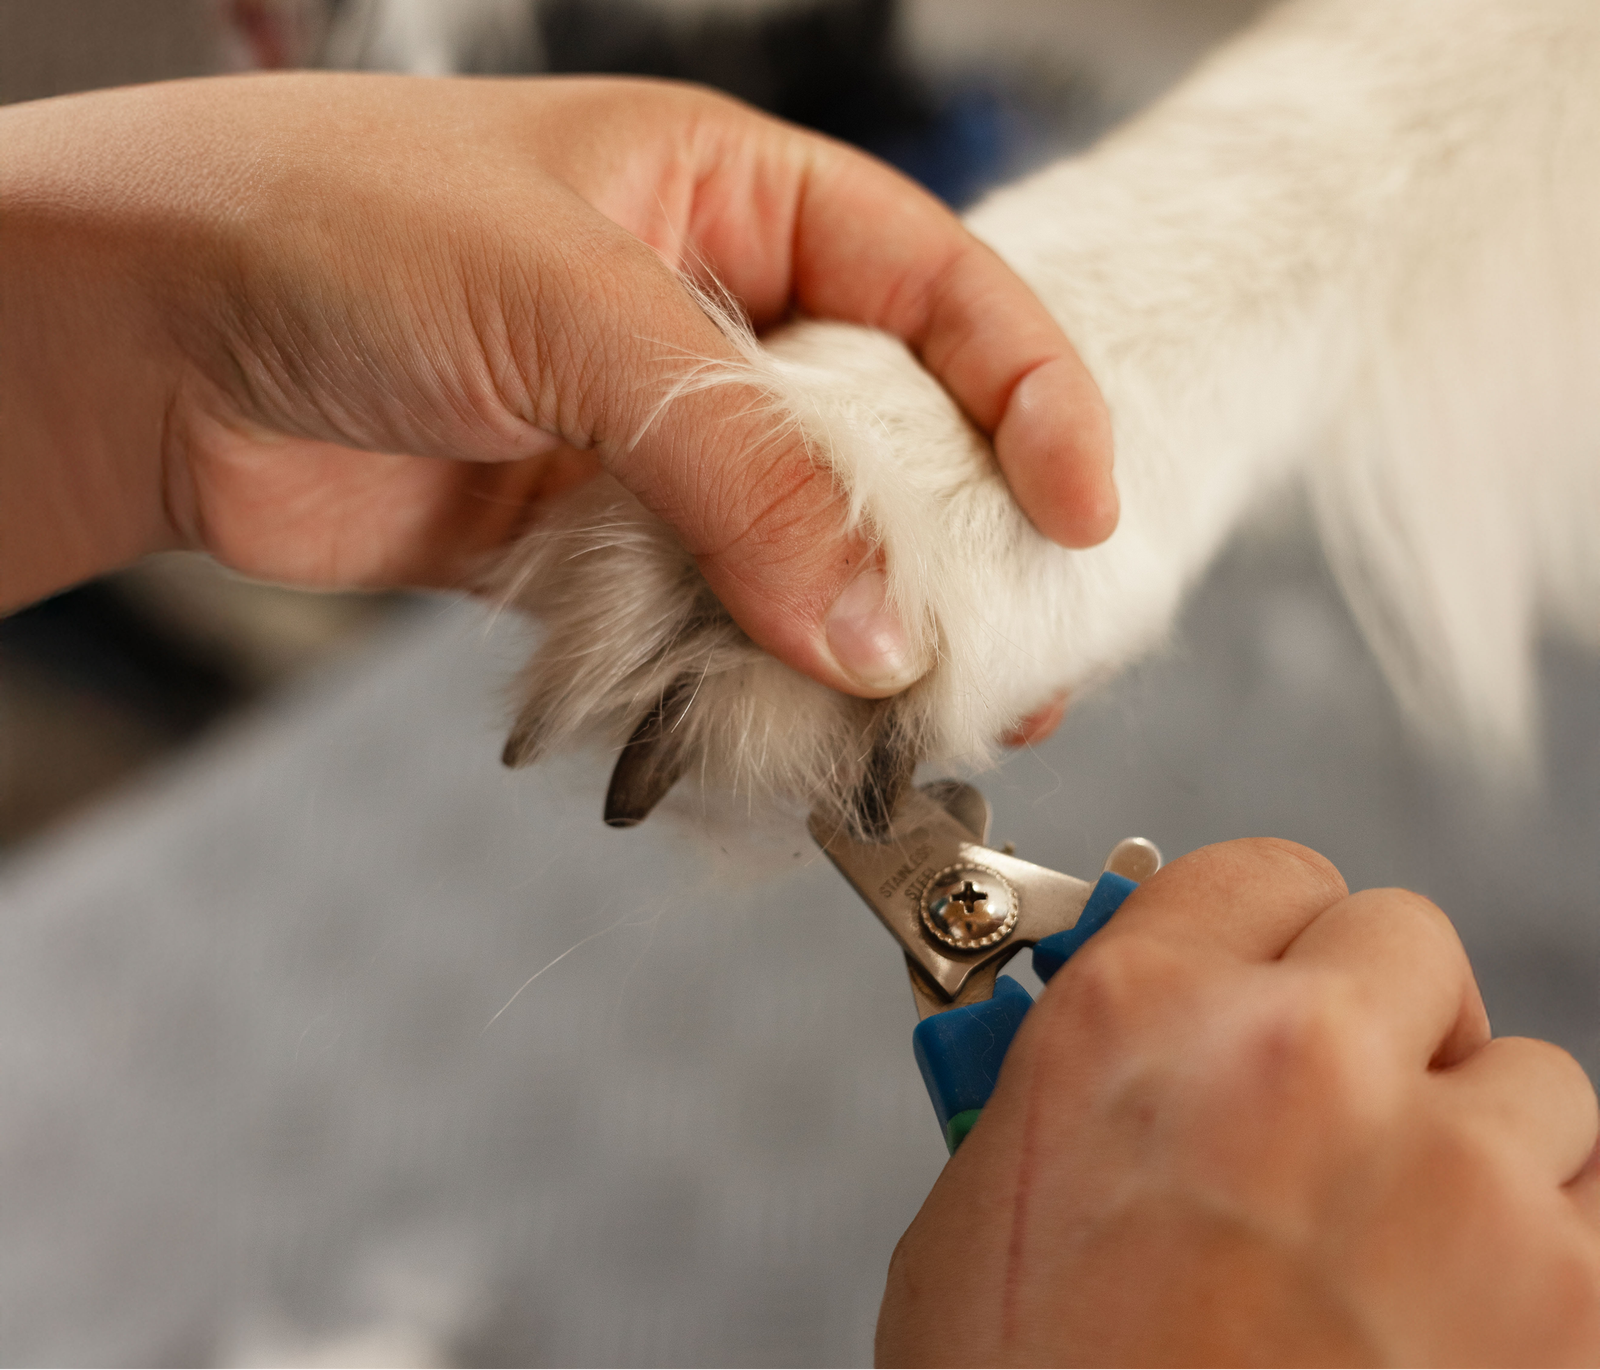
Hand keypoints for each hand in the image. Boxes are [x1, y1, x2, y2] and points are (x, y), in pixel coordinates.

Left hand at [0, 73, 1113, 696]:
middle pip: (882, 436)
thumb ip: (733, 466)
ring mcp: (647, 441)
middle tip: (1010, 651)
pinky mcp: (587, 545)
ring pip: (793, 543)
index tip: (1080, 504)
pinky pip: (697, 613)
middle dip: (950, 543)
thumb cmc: (323, 228)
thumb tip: (868, 619)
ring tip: (910, 716)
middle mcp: (705, 320)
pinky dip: (735, 668)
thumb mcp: (564, 304)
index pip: (935, 286)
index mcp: (732, 198)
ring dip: (844, 630)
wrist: (146, 348)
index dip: (1026, 390)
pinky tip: (779, 717)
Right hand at [878, 839, 1599, 1368]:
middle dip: (1382, 1023)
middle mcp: (1299, 1062)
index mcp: (1142, 1019)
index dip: (1276, 930)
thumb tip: (1152, 1020)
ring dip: (1480, 1149)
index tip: (1280, 977)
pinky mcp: (1574, 1304)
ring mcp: (1455, 1178)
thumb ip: (1084, 1075)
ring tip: (1402, 1257)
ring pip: (1533, 1079)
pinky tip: (1467, 1326)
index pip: (1268, 873)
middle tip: (1340, 1115)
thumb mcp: (986, 1205)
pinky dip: (1557, 1258)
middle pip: (1410, 944)